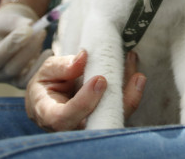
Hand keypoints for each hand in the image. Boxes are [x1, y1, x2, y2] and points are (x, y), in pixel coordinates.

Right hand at [0, 3, 50, 87]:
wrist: (11, 33)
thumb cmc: (4, 26)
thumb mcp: (4, 20)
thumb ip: (15, 23)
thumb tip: (30, 26)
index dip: (13, 44)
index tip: (28, 30)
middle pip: (11, 69)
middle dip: (28, 49)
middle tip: (40, 31)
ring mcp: (10, 81)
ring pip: (23, 76)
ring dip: (36, 57)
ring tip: (43, 36)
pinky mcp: (24, 81)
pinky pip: (34, 79)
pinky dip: (42, 66)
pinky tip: (49, 51)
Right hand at [25, 50, 145, 130]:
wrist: (52, 96)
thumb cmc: (47, 85)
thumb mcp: (48, 72)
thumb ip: (61, 66)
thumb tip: (83, 57)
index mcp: (50, 115)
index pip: (65, 117)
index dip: (84, 102)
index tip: (100, 80)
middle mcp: (73, 126)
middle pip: (98, 122)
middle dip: (120, 101)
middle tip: (134, 76)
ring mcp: (90, 126)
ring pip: (114, 117)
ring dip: (130, 94)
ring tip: (137, 70)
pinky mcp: (104, 119)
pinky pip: (120, 111)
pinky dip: (131, 92)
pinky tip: (137, 75)